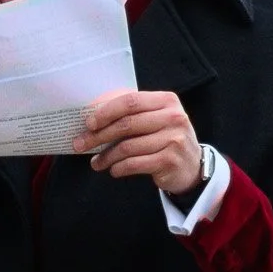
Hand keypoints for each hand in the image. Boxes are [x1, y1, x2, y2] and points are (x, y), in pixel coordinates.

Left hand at [73, 90, 201, 195]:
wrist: (192, 166)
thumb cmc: (165, 138)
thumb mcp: (155, 119)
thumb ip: (131, 113)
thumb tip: (92, 116)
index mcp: (166, 101)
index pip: (130, 101)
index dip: (106, 112)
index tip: (88, 123)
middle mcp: (173, 118)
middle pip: (126, 124)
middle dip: (98, 136)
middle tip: (80, 144)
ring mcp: (174, 139)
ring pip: (127, 147)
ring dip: (106, 156)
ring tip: (96, 163)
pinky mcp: (170, 161)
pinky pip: (134, 164)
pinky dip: (118, 168)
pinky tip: (113, 170)